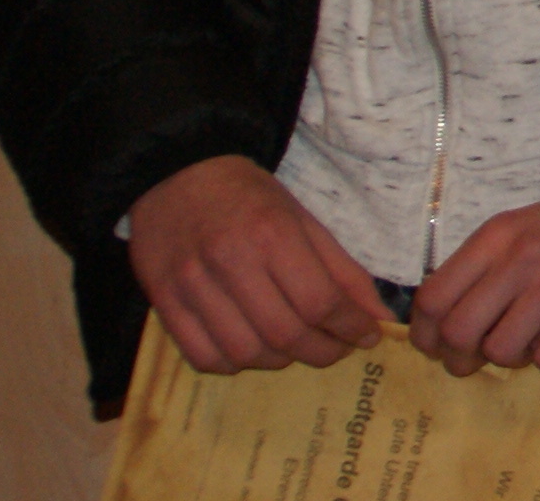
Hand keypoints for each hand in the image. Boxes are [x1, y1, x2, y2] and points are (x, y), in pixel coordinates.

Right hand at [127, 157, 390, 372]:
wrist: (177, 175)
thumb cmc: (249, 196)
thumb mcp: (303, 219)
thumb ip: (341, 269)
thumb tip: (376, 315)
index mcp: (273, 234)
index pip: (319, 300)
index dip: (350, 326)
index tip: (367, 337)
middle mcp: (230, 262)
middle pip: (284, 332)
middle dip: (321, 351)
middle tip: (337, 348)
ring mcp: (192, 286)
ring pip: (245, 351)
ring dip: (279, 360)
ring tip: (294, 347)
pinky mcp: (164, 303)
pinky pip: (203, 357)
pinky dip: (234, 364)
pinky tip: (251, 349)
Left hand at [412, 180, 539, 375]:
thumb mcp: (521, 227)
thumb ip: (483, 264)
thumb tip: (443, 317)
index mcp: (495, 238)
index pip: (432, 298)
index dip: (425, 334)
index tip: (437, 346)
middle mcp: (519, 259)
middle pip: (458, 332)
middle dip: (459, 358)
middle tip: (475, 359)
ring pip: (502, 350)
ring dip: (510, 359)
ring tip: (527, 343)